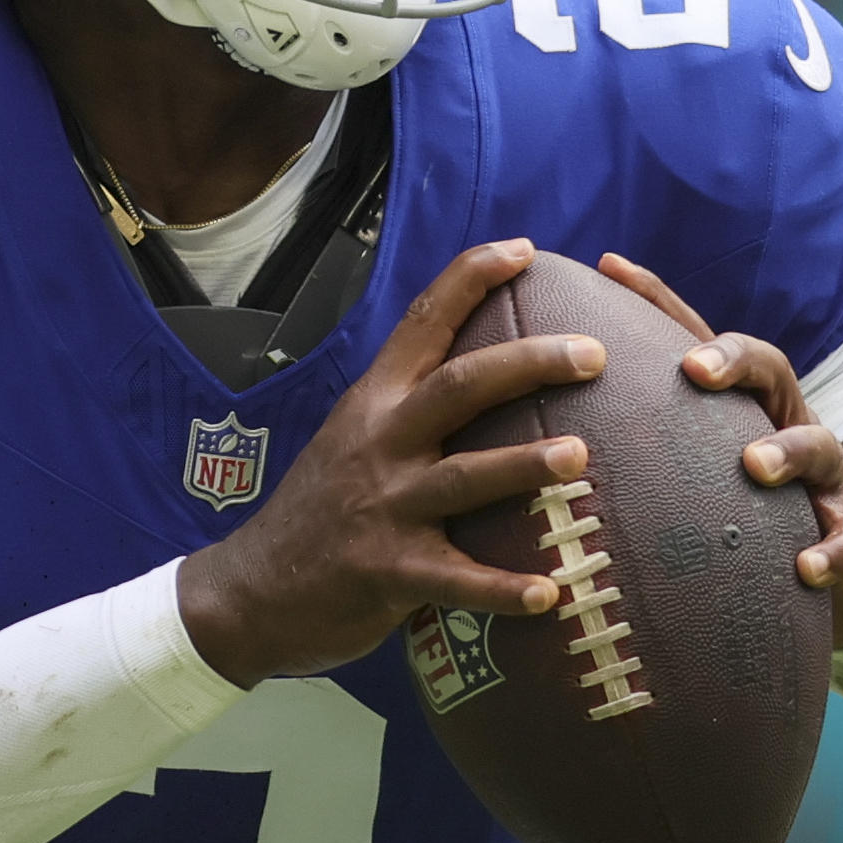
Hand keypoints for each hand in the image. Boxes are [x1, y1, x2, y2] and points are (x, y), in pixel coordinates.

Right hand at [178, 238, 607, 687]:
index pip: (423, 322)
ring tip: (580, 456)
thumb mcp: (354, 438)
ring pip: (463, 478)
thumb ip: (412, 408)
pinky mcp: (387, 574)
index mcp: (375, 402)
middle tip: (593, 352)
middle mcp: (380, 443)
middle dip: (528, 362)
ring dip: (523, 465)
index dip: (472, 278)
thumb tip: (492, 373)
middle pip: (459, 387)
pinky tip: (552, 594)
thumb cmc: (320, 511)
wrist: (250, 592)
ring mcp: (384, 508)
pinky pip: (456, 581)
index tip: (525, 248)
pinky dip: (504, 588)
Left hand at [593, 253, 842, 649]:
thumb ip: (639, 448)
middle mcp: (785, 427)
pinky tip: (804, 566)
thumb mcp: (694, 475)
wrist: (836, 577)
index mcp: (739, 409)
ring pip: (820, 445)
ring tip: (755, 464)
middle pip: (770, 368)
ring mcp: (825, 480)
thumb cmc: (745, 519)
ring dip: (788, 450)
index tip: (607, 266)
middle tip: (694, 369)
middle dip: (734, 360)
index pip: (699, 339)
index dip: (658, 299)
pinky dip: (830, 549)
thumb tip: (534, 437)